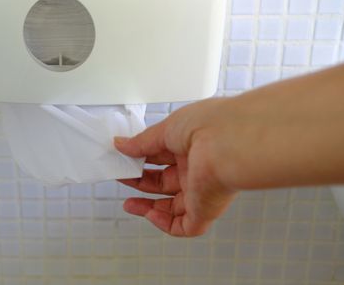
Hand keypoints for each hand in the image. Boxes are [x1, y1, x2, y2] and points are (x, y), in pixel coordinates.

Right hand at [114, 99, 237, 236]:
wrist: (228, 141)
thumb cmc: (207, 125)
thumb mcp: (165, 129)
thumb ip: (141, 142)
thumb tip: (121, 144)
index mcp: (191, 146)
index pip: (162, 157)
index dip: (141, 160)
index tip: (123, 160)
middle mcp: (198, 169)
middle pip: (165, 183)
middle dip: (141, 183)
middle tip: (122, 178)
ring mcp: (202, 190)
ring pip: (173, 208)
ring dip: (148, 207)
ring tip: (129, 203)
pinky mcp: (206, 209)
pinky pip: (184, 226)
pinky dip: (164, 224)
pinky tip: (149, 214)